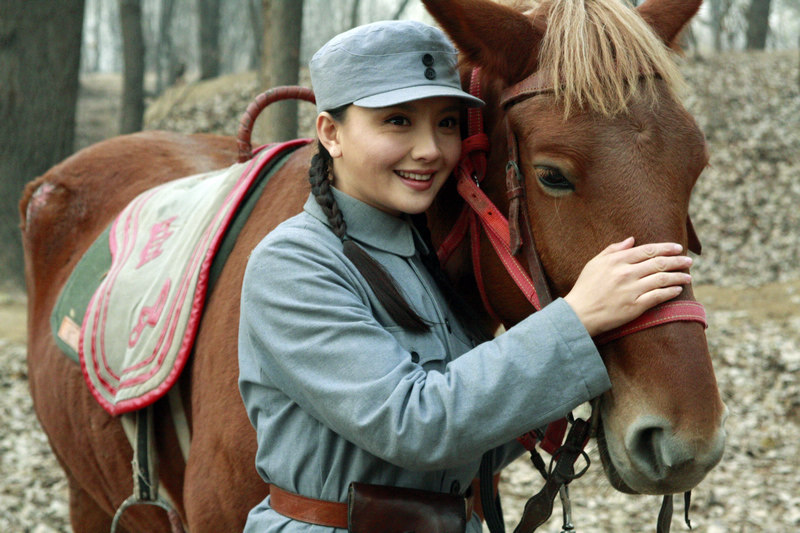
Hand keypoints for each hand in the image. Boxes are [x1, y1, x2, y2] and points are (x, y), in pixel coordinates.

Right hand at [563, 237, 692, 336]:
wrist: (579, 314)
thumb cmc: (585, 288)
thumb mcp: (594, 264)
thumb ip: (612, 250)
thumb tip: (631, 239)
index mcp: (617, 260)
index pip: (647, 250)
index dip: (666, 248)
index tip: (678, 248)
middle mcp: (626, 273)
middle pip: (659, 263)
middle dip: (677, 261)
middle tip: (688, 261)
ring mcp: (631, 290)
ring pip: (662, 279)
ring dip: (678, 276)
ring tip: (688, 276)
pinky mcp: (635, 306)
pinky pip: (658, 296)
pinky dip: (670, 292)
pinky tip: (678, 290)